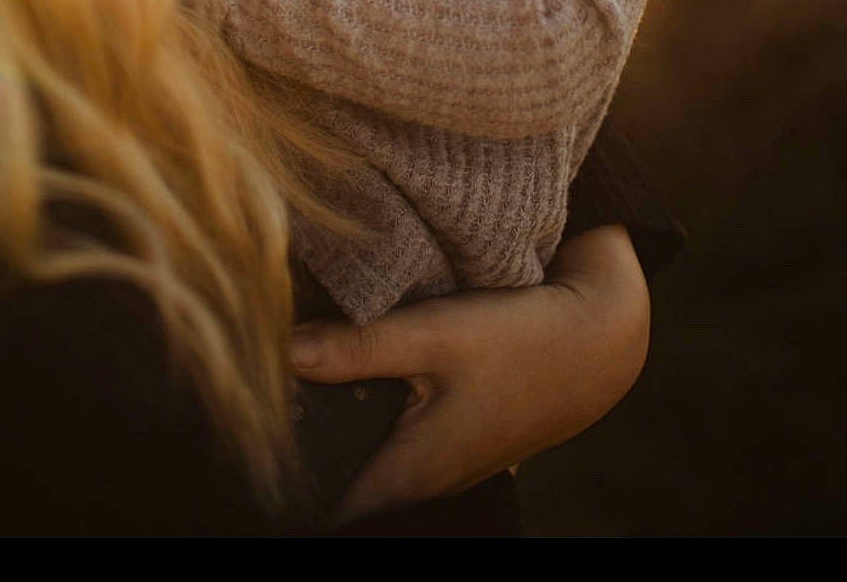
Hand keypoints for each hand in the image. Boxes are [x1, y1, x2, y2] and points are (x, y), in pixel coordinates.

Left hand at [289, 224, 649, 523]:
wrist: (598, 337)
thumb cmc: (521, 342)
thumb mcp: (435, 334)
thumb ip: (356, 346)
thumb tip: (277, 353)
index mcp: (411, 475)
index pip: (331, 512)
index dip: (289, 488)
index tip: (247, 447)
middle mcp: (423, 481)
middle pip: (343, 481)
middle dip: (304, 444)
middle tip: (256, 395)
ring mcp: (441, 459)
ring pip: (367, 453)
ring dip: (336, 421)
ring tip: (290, 376)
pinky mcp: (452, 432)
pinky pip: (392, 433)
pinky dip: (366, 406)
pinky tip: (343, 363)